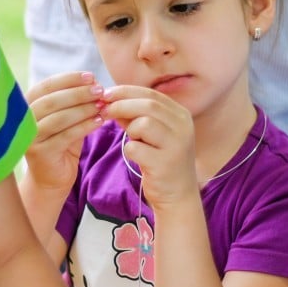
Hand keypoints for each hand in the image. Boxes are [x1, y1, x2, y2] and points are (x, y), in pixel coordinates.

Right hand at [23, 71, 105, 193]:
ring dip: (83, 109)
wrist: (51, 178)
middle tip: (99, 91)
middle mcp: (23, 120)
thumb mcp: (66, 119)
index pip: (47, 86)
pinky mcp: (40, 153)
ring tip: (102, 106)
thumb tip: (94, 82)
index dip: (69, 79)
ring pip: (59, 118)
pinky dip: (84, 127)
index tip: (91, 77)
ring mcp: (30, 137)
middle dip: (78, 93)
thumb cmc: (60, 143)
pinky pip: (65, 136)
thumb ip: (75, 102)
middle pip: (52, 100)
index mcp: (26, 105)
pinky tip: (99, 122)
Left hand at [102, 85, 197, 207]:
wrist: (177, 195)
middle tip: (104, 110)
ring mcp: (177, 145)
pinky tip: (136, 157)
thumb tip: (110, 100)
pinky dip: (130, 150)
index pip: (151, 94)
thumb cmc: (161, 161)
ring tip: (133, 141)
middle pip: (148, 105)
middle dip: (121, 105)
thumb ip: (136, 116)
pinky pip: (136, 148)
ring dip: (130, 130)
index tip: (106, 94)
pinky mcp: (165, 164)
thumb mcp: (152, 134)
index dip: (126, 92)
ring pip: (144, 123)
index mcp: (181, 115)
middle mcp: (183, 127)